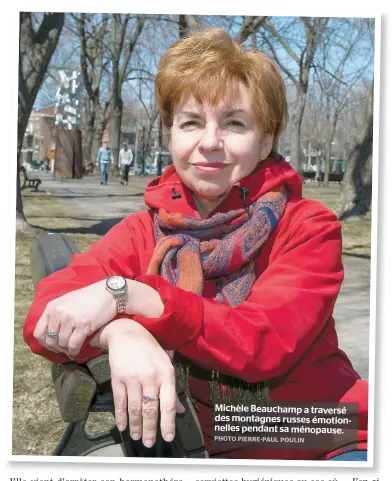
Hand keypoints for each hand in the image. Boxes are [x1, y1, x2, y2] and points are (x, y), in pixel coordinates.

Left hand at [33, 280, 116, 356]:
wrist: (109, 293)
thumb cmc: (90, 297)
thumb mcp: (67, 301)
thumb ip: (57, 314)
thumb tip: (51, 332)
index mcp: (52, 307)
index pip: (38, 332)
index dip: (45, 343)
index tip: (53, 345)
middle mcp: (58, 313)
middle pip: (50, 340)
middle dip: (57, 348)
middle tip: (65, 349)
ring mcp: (70, 319)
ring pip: (62, 344)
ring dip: (67, 350)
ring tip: (73, 349)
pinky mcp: (83, 325)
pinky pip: (73, 345)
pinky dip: (75, 351)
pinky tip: (78, 351)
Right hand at [99, 319, 184, 447]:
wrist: (127, 332)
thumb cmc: (150, 349)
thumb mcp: (166, 364)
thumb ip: (172, 389)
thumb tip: (180, 411)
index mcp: (166, 373)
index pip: (169, 403)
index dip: (168, 422)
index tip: (167, 437)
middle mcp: (150, 376)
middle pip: (150, 409)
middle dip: (150, 429)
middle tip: (149, 443)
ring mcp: (133, 377)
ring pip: (135, 409)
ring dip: (135, 426)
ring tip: (136, 437)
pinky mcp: (118, 378)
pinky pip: (120, 402)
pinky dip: (121, 416)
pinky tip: (122, 426)